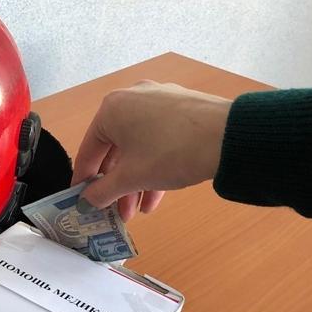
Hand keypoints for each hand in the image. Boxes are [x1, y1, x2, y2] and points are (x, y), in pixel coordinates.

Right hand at [72, 80, 231, 220]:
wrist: (230, 137)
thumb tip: (88, 200)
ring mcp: (159, 101)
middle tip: (115, 212)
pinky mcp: (181, 109)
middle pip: (115, 150)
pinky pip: (158, 140)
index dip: (83, 180)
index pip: (88, 150)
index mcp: (111, 109)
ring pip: (138, 147)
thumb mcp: (131, 178)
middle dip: (116, 186)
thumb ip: (103, 191)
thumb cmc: (171, 152)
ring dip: (135, 181)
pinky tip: (157, 195)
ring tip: (138, 211)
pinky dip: (154, 166)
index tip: (81, 199)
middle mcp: (132, 99)